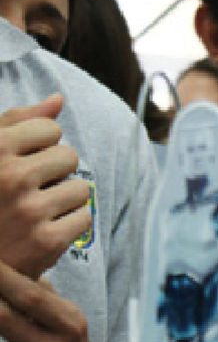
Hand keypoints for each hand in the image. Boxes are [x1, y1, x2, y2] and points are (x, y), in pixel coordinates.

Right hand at [0, 94, 91, 278]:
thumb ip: (17, 122)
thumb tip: (58, 100)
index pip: (50, 129)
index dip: (39, 146)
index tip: (19, 163)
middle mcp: (9, 177)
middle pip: (69, 156)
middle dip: (53, 172)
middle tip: (25, 191)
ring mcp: (29, 210)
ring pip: (80, 188)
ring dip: (62, 199)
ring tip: (32, 212)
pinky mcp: (46, 241)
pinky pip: (84, 217)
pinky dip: (68, 225)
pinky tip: (41, 231)